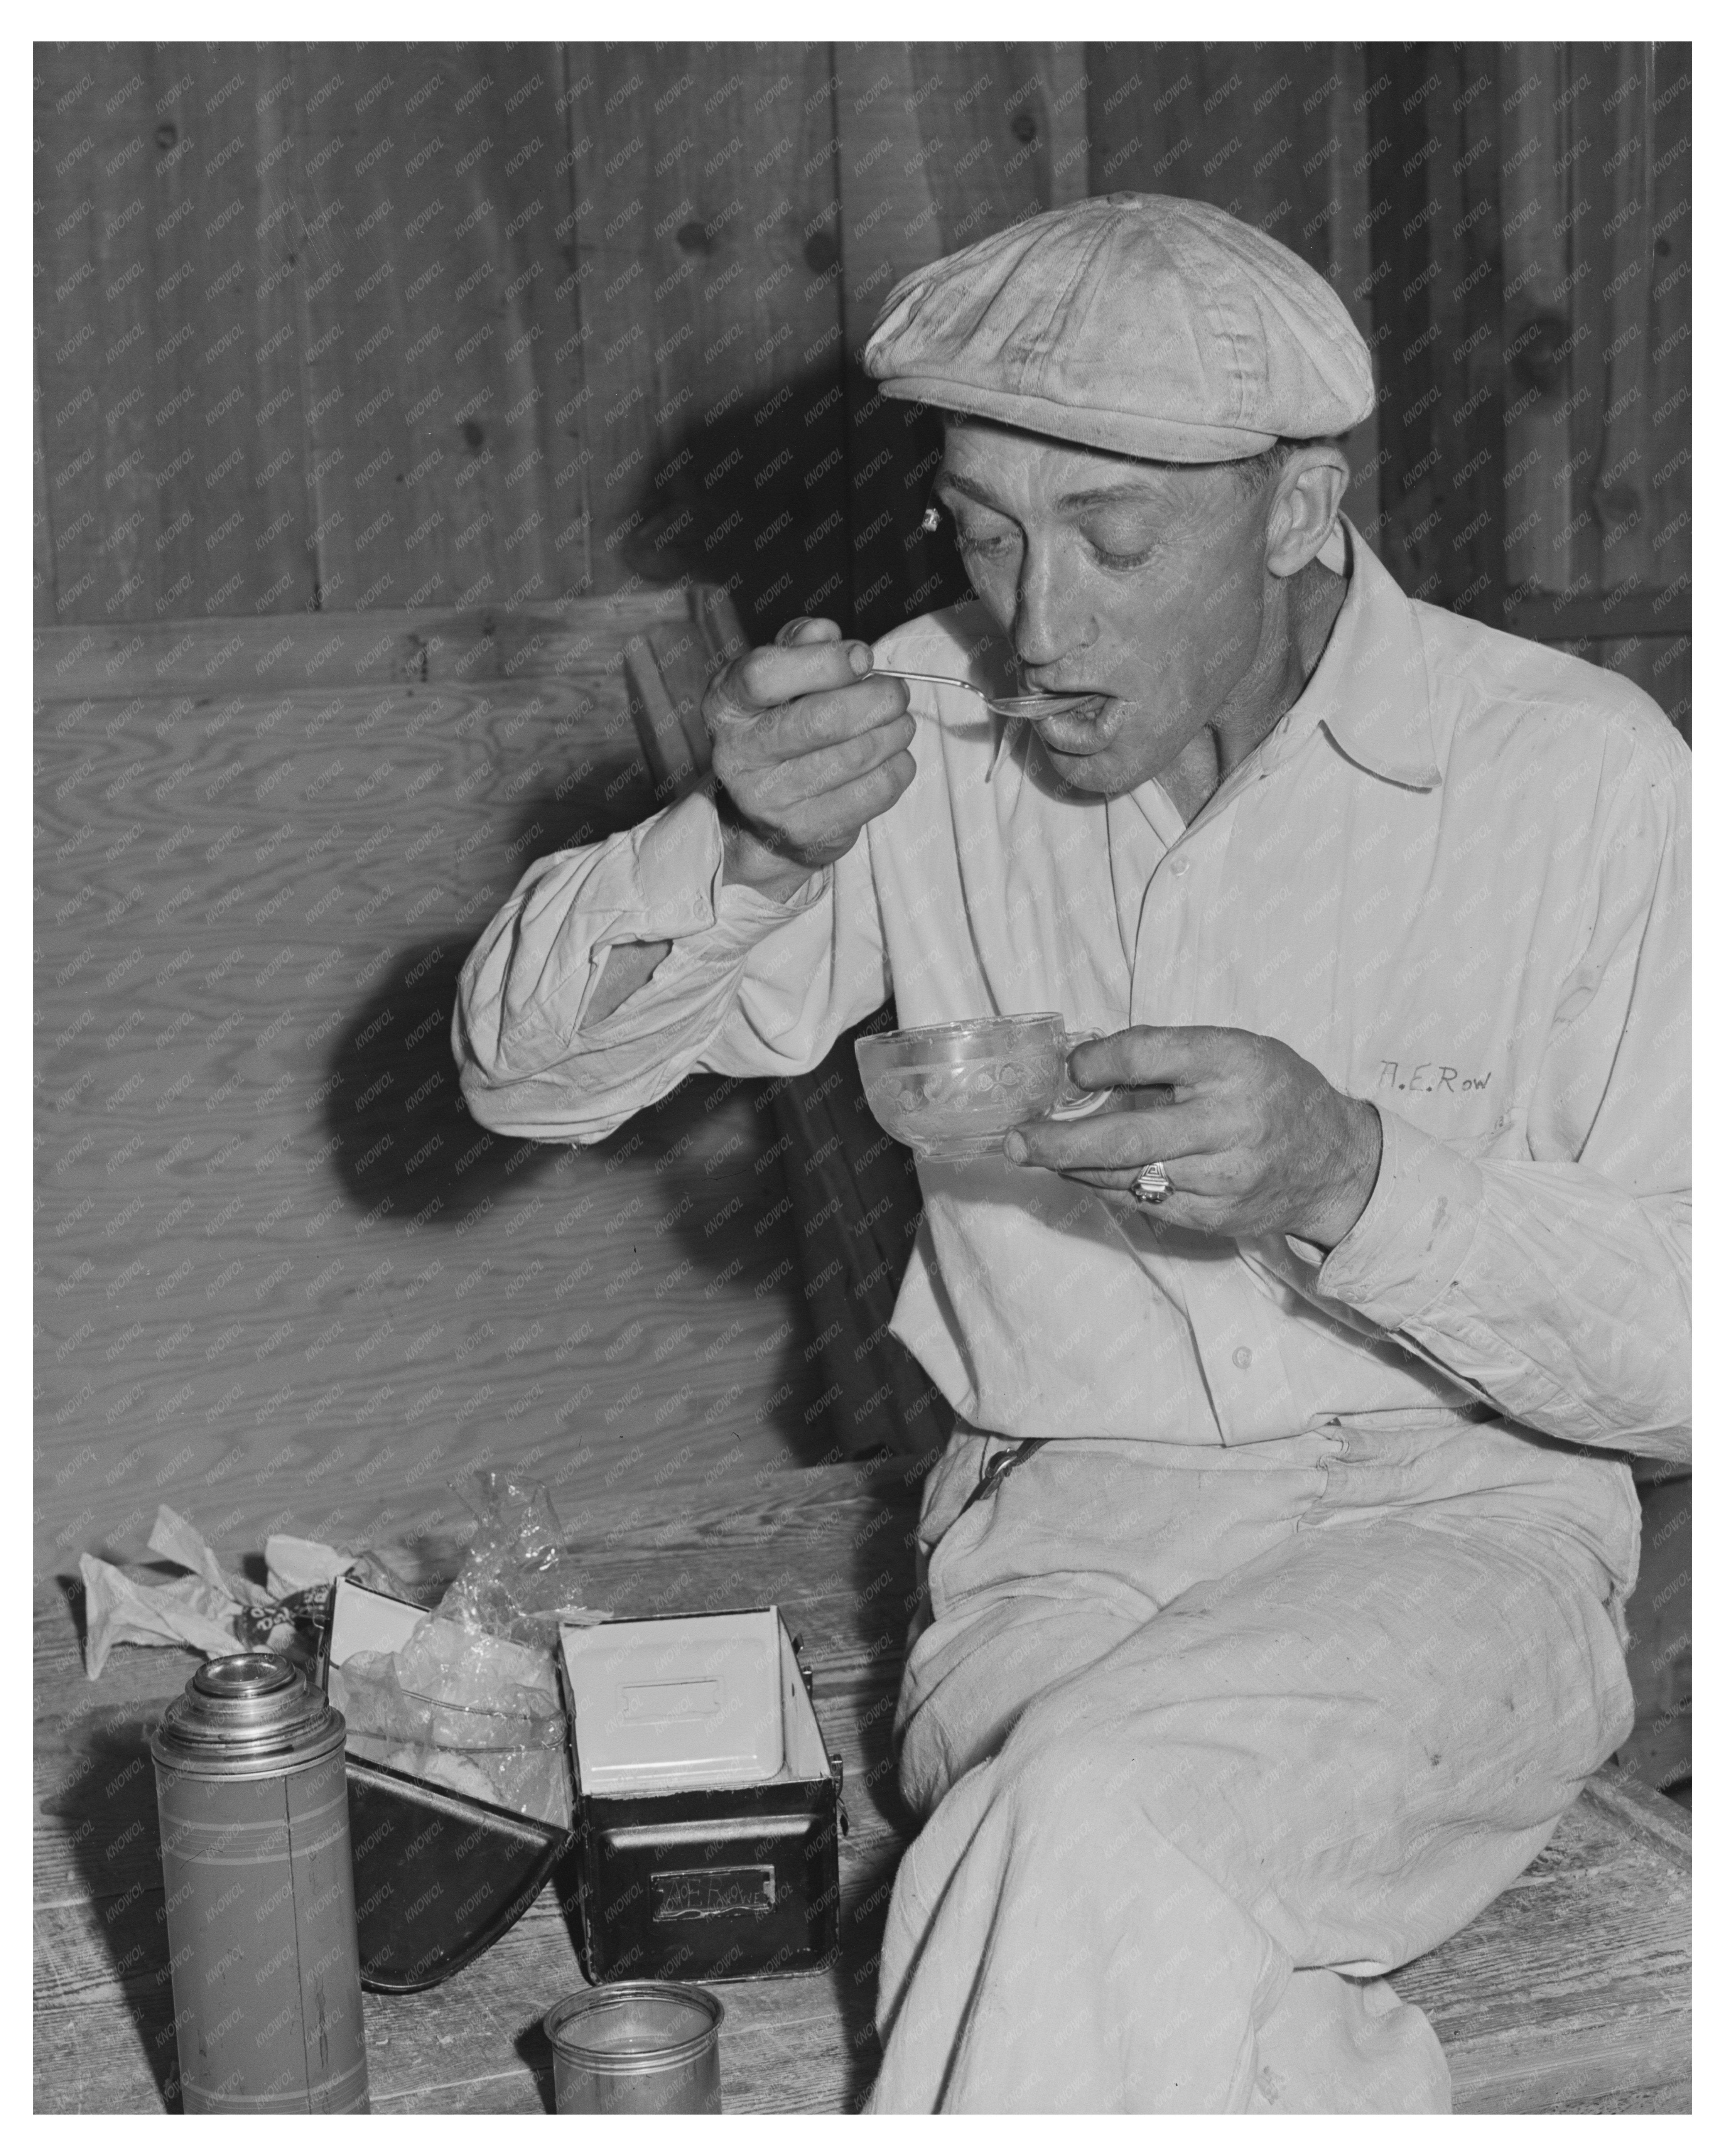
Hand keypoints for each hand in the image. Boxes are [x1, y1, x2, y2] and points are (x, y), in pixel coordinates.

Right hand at [706, 617, 915, 898]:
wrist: (764, 816)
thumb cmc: (780, 727)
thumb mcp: (779, 678)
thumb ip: (800, 646)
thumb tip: (827, 632)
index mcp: (726, 705)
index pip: (765, 674)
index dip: (825, 662)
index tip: (863, 658)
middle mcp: (737, 755)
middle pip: (819, 720)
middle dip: (876, 700)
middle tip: (898, 692)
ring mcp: (769, 800)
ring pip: (855, 757)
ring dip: (894, 733)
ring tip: (902, 722)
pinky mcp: (805, 832)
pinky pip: (873, 793)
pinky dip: (898, 768)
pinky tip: (895, 757)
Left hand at [1004, 1025, 1383, 1250]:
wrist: (1336, 1163)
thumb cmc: (1275, 1092)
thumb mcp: (1233, 1049)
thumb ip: (1165, 1057)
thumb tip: (1083, 1068)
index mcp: (1233, 1062)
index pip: (1148, 1055)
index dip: (1098, 1061)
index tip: (1072, 1068)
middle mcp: (1228, 1121)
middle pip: (1125, 1135)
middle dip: (1058, 1141)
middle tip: (1015, 1139)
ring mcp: (1222, 1176)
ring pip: (1127, 1175)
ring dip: (1074, 1165)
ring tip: (1039, 1152)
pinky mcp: (1215, 1216)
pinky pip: (1145, 1201)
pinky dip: (1108, 1185)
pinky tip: (1086, 1172)